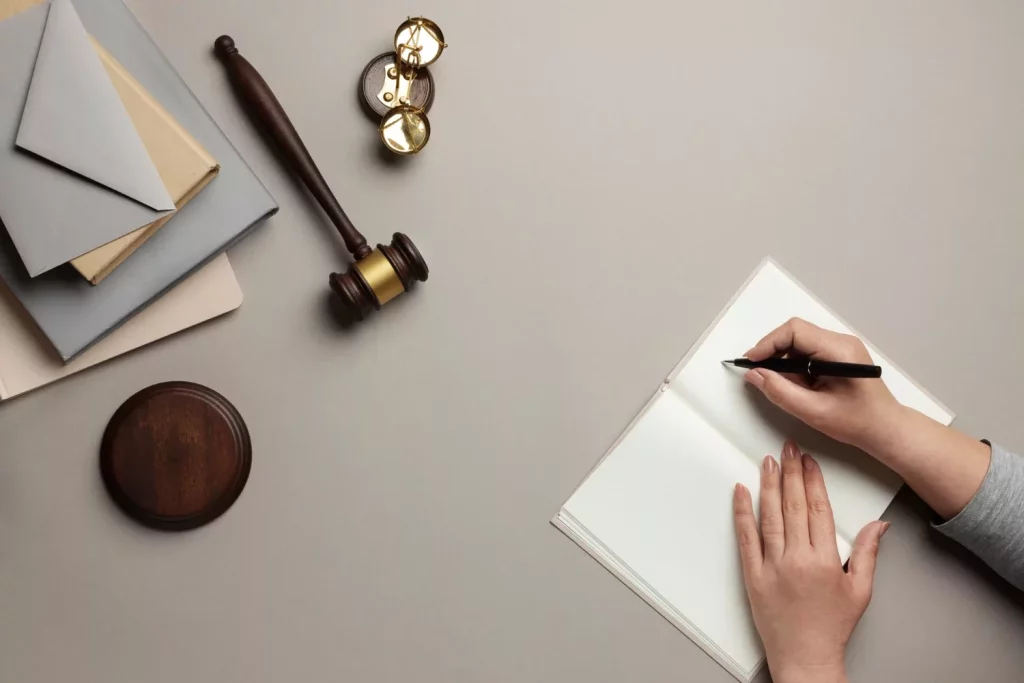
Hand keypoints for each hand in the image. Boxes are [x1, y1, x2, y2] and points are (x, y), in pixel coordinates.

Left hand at [733, 440, 888, 682]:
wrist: (806, 658)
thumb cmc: (832, 627)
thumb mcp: (860, 590)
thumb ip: (867, 553)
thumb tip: (878, 524)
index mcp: (825, 561)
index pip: (818, 509)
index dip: (814, 481)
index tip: (810, 460)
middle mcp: (797, 560)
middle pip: (794, 506)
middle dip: (791, 473)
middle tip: (788, 448)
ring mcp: (772, 567)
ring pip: (769, 516)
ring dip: (769, 485)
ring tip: (768, 461)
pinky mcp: (752, 576)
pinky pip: (746, 538)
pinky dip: (742, 513)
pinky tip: (741, 492)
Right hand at [742, 318, 901, 451]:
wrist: (885, 429)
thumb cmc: (856, 422)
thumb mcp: (813, 411)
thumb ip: (780, 392)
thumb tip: (753, 375)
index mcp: (839, 351)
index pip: (795, 330)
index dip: (768, 343)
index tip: (751, 362)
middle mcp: (841, 341)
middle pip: (796, 334)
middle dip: (774, 353)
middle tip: (760, 375)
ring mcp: (841, 347)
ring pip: (800, 343)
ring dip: (785, 362)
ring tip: (785, 387)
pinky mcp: (839, 355)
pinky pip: (808, 352)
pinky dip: (796, 366)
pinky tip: (799, 386)